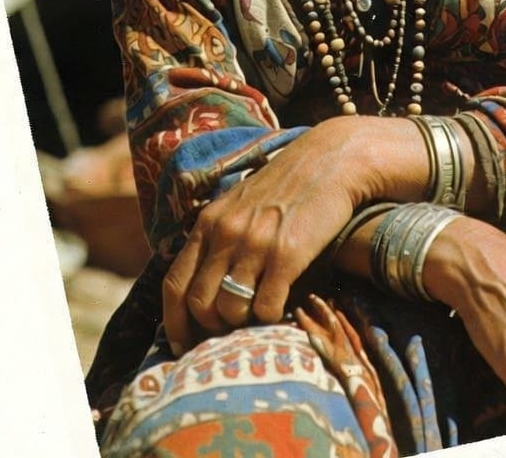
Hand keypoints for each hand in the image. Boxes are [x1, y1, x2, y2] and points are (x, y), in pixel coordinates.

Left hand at [162, 119, 361, 351]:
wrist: (331, 160)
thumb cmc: (286, 187)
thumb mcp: (239, 205)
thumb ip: (218, 239)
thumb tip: (202, 290)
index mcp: (209, 222)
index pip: (174, 284)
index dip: (175, 323)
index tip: (184, 346)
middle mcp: (226, 232)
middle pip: (199, 304)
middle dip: (211, 328)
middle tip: (232, 331)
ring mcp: (256, 243)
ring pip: (230, 310)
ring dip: (243, 323)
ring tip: (259, 315)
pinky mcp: (288, 253)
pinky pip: (266, 307)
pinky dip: (271, 316)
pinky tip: (283, 304)